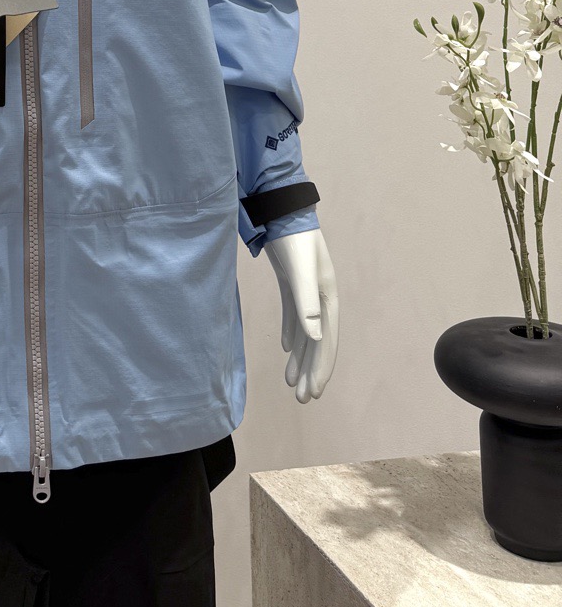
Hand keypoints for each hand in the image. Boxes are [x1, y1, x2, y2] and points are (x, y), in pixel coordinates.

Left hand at [264, 228, 338, 402]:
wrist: (280, 208)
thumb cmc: (292, 239)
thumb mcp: (299, 272)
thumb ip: (305, 304)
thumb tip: (315, 338)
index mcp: (327, 298)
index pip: (326, 341)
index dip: (321, 367)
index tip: (314, 392)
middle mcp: (320, 297)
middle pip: (317, 341)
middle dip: (311, 370)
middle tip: (303, 399)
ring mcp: (305, 289)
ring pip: (304, 332)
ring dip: (299, 357)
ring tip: (291, 381)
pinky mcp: (290, 281)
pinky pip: (293, 315)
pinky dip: (290, 333)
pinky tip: (285, 348)